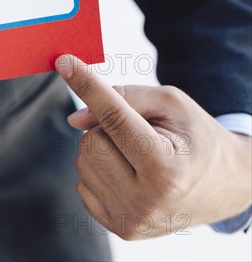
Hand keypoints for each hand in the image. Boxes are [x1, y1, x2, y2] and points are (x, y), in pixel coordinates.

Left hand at [55, 54, 251, 239]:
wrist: (226, 186)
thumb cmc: (197, 139)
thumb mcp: (173, 105)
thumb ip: (124, 99)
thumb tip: (75, 118)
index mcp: (166, 170)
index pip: (114, 118)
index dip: (88, 87)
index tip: (65, 63)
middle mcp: (146, 202)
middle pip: (90, 141)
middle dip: (106, 127)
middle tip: (140, 134)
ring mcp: (131, 221)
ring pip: (83, 161)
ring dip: (103, 149)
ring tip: (139, 156)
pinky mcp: (120, 229)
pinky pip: (83, 184)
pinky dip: (101, 171)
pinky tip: (130, 175)